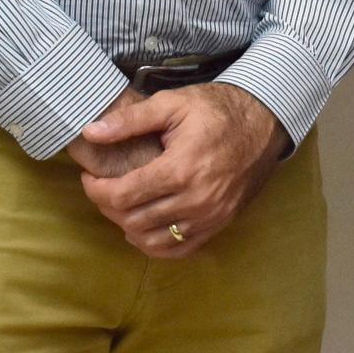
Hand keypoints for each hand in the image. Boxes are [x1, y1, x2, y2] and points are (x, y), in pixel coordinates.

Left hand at [77, 82, 291, 257]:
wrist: (264, 122)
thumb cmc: (217, 109)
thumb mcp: (173, 103)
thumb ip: (130, 120)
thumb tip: (90, 133)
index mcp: (180, 169)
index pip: (122, 195)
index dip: (96, 189)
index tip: (90, 177)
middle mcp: (195, 200)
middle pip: (132, 220)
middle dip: (108, 206)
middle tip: (103, 187)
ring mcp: (209, 216)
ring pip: (151, 239)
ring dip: (128, 226)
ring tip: (123, 204)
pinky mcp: (219, 224)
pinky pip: (178, 249)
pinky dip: (155, 244)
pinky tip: (145, 227)